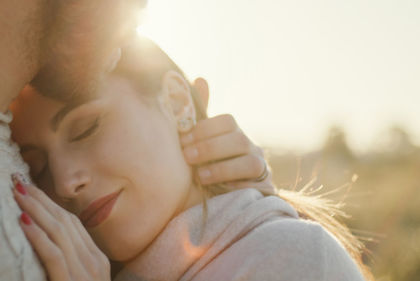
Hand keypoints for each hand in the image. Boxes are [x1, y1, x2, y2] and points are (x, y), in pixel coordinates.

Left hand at [11, 174, 110, 280]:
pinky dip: (38, 237)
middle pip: (65, 222)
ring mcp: (85, 273)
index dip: (50, 204)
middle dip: (40, 200)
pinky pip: (53, 255)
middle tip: (18, 181)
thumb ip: (70, 263)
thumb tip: (48, 242)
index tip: (30, 189)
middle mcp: (94, 262)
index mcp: (96, 259)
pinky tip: (22, 222)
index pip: (73, 224)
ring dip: (35, 210)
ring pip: (59, 232)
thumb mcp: (79, 279)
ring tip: (17, 194)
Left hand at [182, 78, 274, 194]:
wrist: (217, 204)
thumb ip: (197, 117)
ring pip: (250, 161)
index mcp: (233, 134)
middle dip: (209, 147)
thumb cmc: (204, 169)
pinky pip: (256, 183)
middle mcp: (250, 148)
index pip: (226, 121)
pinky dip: (234, 186)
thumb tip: (200, 78)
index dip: (204, 129)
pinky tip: (216, 191)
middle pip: (237, 138)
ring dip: (221, 167)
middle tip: (187, 157)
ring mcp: (260, 168)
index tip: (182, 140)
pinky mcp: (265, 188)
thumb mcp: (197, 145)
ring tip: (200, 177)